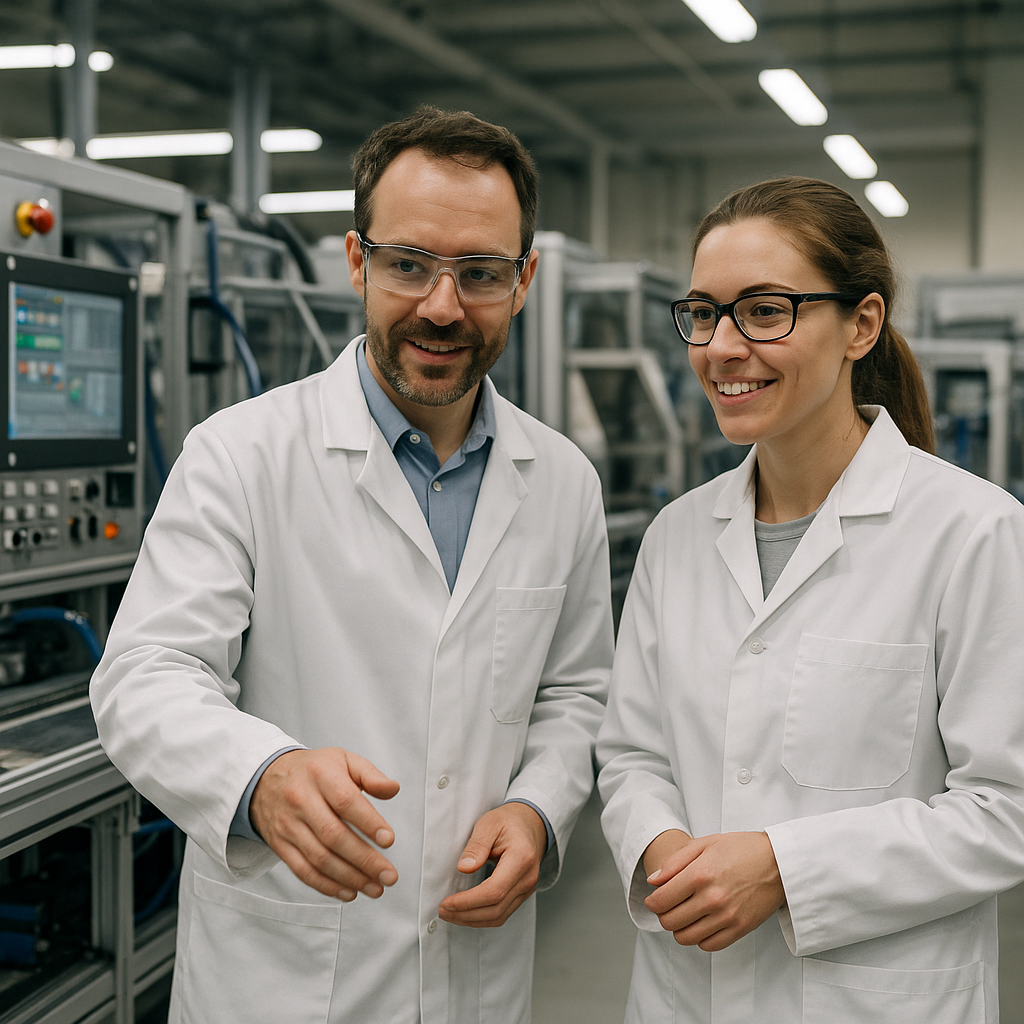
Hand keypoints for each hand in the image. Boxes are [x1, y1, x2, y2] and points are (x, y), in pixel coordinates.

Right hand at [250, 748, 399, 901]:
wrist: (266, 778)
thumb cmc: (313, 770)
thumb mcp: (344, 760)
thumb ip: (370, 775)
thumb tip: (392, 789)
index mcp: (321, 775)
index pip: (346, 801)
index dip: (369, 823)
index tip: (388, 840)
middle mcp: (301, 800)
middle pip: (334, 835)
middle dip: (365, 860)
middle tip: (388, 875)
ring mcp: (289, 824)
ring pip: (320, 858)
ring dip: (350, 877)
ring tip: (374, 887)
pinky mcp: (280, 844)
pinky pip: (303, 870)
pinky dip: (327, 885)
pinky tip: (348, 891)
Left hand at [437, 802, 547, 927]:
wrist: (531, 823)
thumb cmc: (509, 821)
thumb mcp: (489, 823)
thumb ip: (477, 845)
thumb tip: (464, 868)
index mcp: (521, 858)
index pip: (494, 891)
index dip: (468, 902)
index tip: (447, 902)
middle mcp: (528, 878)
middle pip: (496, 909)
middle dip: (466, 915)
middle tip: (443, 911)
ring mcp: (527, 888)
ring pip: (499, 916)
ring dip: (472, 920)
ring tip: (450, 914)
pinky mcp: (522, 894)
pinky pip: (502, 913)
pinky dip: (481, 918)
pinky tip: (466, 913)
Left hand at [644, 831, 784, 951]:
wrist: (779, 863)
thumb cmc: (742, 849)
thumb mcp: (705, 843)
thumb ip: (675, 862)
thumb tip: (653, 881)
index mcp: (701, 874)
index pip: (662, 900)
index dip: (651, 902)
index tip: (653, 900)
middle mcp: (713, 898)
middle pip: (670, 922)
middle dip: (663, 915)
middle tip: (667, 906)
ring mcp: (727, 916)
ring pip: (686, 937)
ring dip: (678, 929)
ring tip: (683, 915)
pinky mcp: (740, 929)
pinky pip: (708, 945)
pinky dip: (699, 938)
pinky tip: (700, 923)